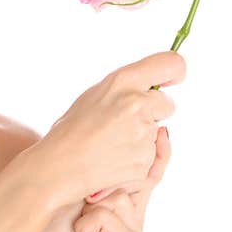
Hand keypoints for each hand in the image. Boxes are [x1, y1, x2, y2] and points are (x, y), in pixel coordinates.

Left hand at [17, 124, 171, 231]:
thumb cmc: (52, 230)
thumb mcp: (73, 192)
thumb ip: (97, 175)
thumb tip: (110, 149)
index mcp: (123, 198)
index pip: (148, 171)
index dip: (157, 151)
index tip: (161, 129)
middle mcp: (133, 213)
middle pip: (131, 178)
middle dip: (101, 183)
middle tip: (81, 202)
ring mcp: (133, 230)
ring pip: (116, 198)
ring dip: (88, 208)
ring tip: (78, 225)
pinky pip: (108, 218)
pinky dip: (87, 225)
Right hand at [23, 51, 183, 207]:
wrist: (58, 167)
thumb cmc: (71, 131)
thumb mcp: (95, 95)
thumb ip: (125, 88)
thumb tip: (150, 88)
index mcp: (123, 81)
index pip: (170, 64)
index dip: (174, 72)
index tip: (172, 80)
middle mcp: (137, 104)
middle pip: (167, 104)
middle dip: (154, 113)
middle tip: (125, 123)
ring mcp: (143, 133)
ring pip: (156, 133)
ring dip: (142, 139)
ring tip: (111, 145)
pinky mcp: (144, 160)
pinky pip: (150, 157)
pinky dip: (136, 160)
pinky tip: (113, 160)